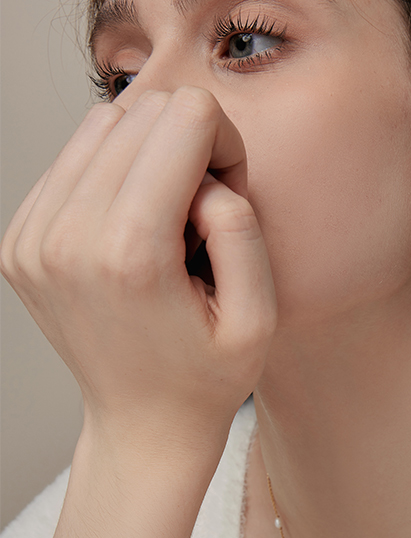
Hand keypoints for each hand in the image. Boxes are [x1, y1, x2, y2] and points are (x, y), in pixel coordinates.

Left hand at [0, 88, 275, 537]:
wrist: (143, 427)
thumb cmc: (208, 375)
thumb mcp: (259, 316)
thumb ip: (240, 228)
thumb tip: (202, 175)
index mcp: (131, 253)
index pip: (184, 115)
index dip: (225, 145)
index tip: (227, 198)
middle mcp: (68, 237)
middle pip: (141, 111)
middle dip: (186, 144)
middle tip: (200, 211)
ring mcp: (33, 238)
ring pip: (101, 124)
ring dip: (145, 154)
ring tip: (165, 218)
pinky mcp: (19, 241)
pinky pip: (72, 159)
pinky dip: (109, 176)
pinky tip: (130, 229)